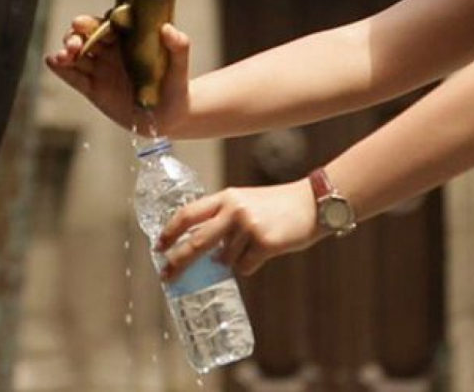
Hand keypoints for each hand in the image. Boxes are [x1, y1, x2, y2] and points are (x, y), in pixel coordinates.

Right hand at [44, 16, 191, 134]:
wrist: (170, 116)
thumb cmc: (176, 87)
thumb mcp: (180, 67)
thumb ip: (179, 48)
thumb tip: (169, 29)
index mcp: (128, 39)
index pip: (106, 24)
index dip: (94, 23)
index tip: (85, 23)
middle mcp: (110, 51)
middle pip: (86, 37)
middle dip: (76, 36)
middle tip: (74, 43)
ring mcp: (100, 69)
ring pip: (77, 56)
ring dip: (66, 52)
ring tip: (63, 56)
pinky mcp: (93, 89)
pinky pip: (75, 77)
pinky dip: (62, 70)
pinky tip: (52, 61)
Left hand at [156, 180, 324, 278]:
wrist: (313, 203)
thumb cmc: (277, 206)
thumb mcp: (245, 202)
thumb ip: (223, 219)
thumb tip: (203, 253)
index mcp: (226, 197)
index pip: (188, 214)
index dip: (170, 231)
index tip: (159, 246)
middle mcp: (234, 210)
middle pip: (196, 242)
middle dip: (178, 262)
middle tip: (167, 276)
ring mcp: (249, 227)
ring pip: (225, 260)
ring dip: (234, 260)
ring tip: (255, 243)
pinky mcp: (265, 243)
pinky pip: (245, 267)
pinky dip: (251, 264)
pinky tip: (266, 250)